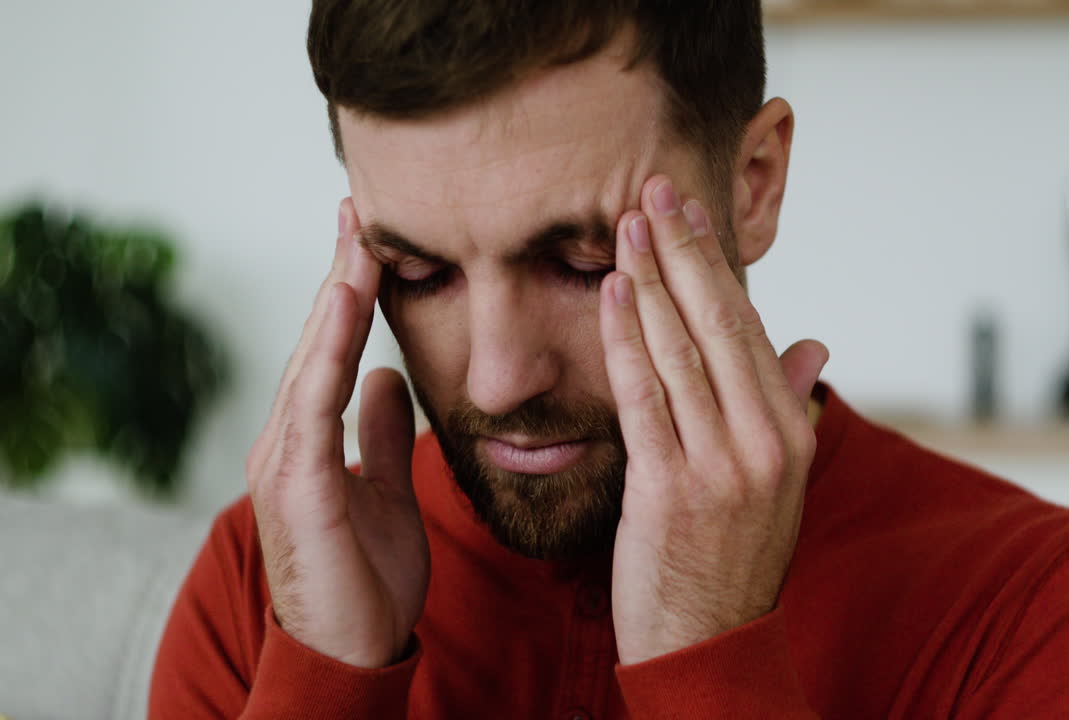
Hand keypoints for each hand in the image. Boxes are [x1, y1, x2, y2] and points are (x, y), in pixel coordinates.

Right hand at [245, 198, 428, 668]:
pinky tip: (346, 317)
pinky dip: (327, 358)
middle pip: (315, 344)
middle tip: (358, 211)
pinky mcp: (298, 491)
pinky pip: (314, 411)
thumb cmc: (366, 579)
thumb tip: (387, 378)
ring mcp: (285, 465)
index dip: (350, 294)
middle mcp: (288, 444)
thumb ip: (382, 434)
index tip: (371, 238)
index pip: (332, 350)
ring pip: (309, 365)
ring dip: (334, 304)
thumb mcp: (387, 490)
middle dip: (338, 277)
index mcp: (310, 442)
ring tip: (358, 245)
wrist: (351, 653)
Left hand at [602, 175, 828, 664]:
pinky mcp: (668, 488)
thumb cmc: (734, 558)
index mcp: (792, 433)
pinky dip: (626, 338)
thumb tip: (812, 341)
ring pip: (680, 350)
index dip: (716, 267)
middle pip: (718, 325)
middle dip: (684, 252)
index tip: (692, 216)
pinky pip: (644, 396)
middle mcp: (764, 442)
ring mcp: (719, 465)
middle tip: (655, 191)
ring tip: (628, 225)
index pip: (751, 329)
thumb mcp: (781, 482)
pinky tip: (612, 292)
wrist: (710, 644)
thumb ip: (789, 403)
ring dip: (650, 280)